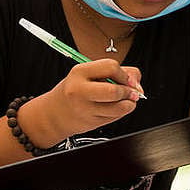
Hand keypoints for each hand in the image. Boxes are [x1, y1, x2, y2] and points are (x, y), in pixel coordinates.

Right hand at [26, 60, 142, 144]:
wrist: (53, 114)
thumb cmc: (74, 91)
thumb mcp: (88, 74)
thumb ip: (115, 72)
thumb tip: (136, 80)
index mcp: (80, 72)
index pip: (110, 67)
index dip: (124, 74)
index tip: (128, 79)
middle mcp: (80, 90)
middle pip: (114, 90)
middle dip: (129, 91)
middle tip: (131, 91)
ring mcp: (85, 108)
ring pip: (119, 107)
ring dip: (129, 104)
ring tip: (127, 100)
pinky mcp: (91, 122)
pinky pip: (115, 117)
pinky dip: (121, 112)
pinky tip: (115, 108)